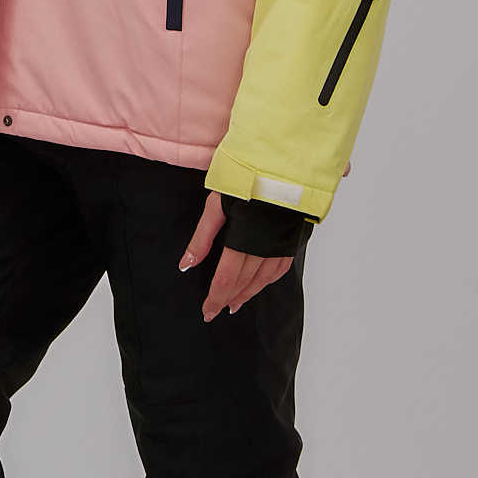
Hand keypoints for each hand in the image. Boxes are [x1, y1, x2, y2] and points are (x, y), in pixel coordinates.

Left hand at [180, 190, 295, 321]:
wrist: (284, 165)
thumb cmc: (248, 180)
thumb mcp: (217, 205)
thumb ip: (202, 238)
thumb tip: (186, 265)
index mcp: (242, 240)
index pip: (226, 279)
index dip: (216, 298)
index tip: (207, 312)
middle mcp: (263, 247)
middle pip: (244, 282)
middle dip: (229, 298)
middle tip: (218, 310)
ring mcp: (279, 244)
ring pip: (264, 279)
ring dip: (249, 293)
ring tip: (236, 303)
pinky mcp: (290, 238)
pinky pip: (281, 267)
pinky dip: (269, 280)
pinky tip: (261, 284)